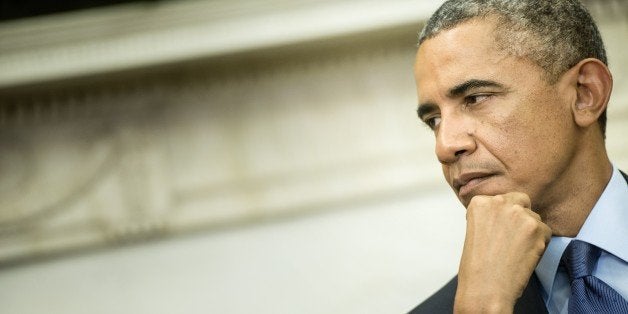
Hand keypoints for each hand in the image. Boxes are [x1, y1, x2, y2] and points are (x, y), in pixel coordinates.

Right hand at [453, 192, 551, 312]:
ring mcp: (519, 214)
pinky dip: (540, 243)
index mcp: (480, 203)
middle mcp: (499, 202)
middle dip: (520, 214)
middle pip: (520, 200)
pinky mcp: (537, 228)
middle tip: (514, 236)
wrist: (485, 288)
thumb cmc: (477, 266)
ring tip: (517, 250)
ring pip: (534, 217)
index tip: (499, 228)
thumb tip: (507, 216)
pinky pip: (546, 231)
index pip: (500, 199)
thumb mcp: (475, 230)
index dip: (502, 215)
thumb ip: (491, 217)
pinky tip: (526, 255)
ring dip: (530, 231)